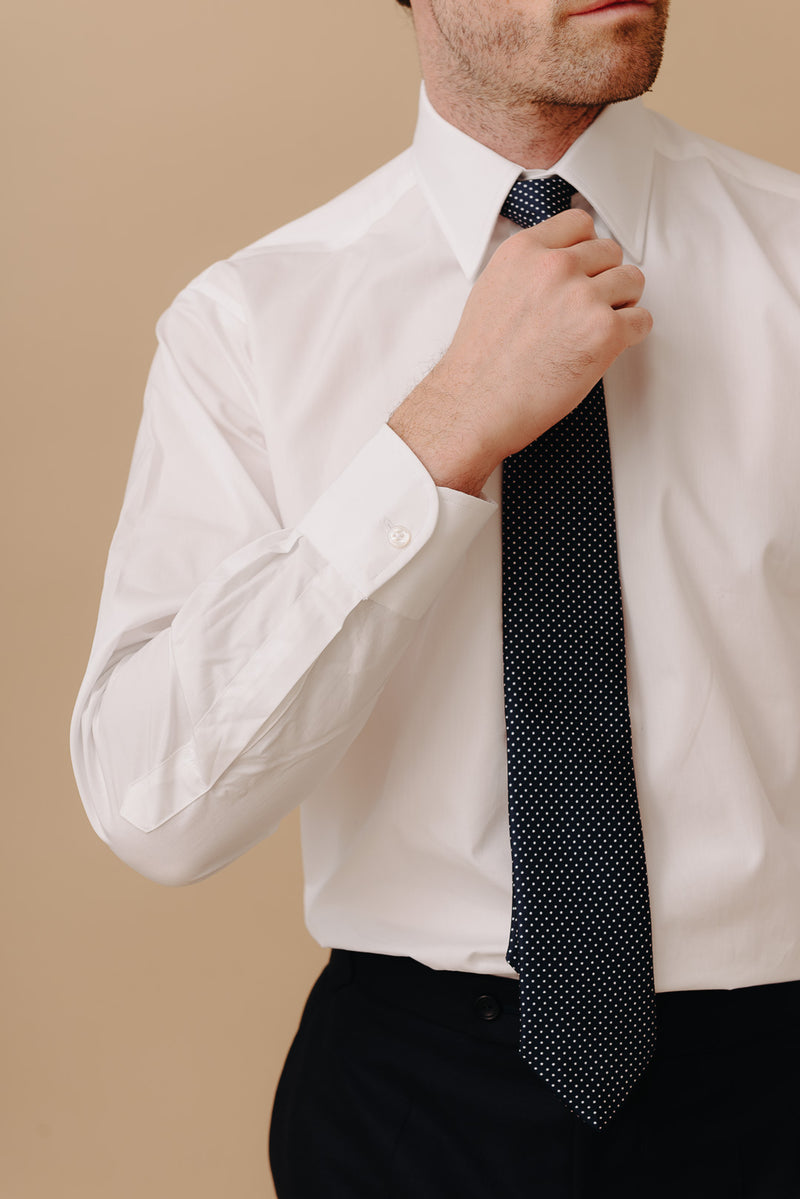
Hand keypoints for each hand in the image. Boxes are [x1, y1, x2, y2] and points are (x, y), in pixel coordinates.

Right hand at [388, 208, 651, 495]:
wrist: (475, 405)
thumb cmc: (480, 361)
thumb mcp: (493, 290)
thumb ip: (529, 269)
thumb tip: (563, 264)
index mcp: (524, 251)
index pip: (579, 223)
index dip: (587, 249)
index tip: (585, 269)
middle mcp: (554, 267)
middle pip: (610, 251)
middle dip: (605, 278)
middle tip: (589, 308)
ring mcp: (582, 297)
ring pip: (632, 281)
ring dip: (622, 304)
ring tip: (596, 328)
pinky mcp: (604, 332)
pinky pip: (641, 320)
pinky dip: (630, 335)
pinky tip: (605, 348)